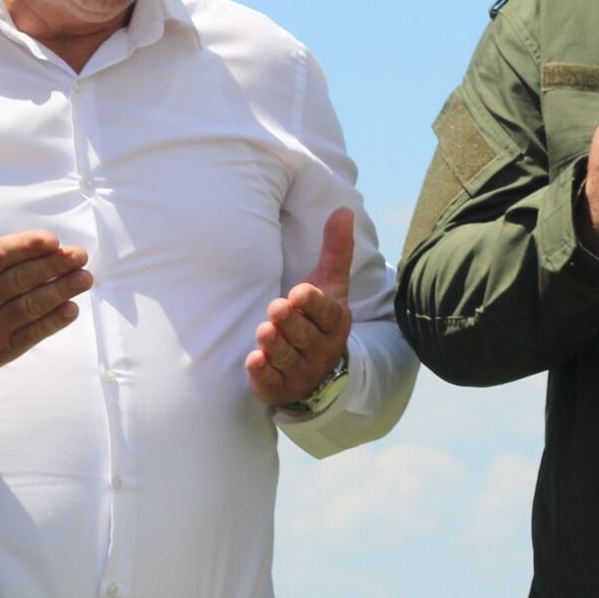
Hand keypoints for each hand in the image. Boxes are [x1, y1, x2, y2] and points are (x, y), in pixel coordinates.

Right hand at [0, 161, 91, 392]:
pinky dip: (52, 323)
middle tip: (79, 255)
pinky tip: (70, 309)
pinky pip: (30, 336)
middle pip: (20, 281)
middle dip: (53, 267)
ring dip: (60, 293)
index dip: (26, 248)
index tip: (52, 240)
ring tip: (84, 278)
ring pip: (29, 308)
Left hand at [247, 206, 353, 406]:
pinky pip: (272, 382)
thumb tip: (343, 210)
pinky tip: (254, 361)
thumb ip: (335, 250)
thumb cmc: (317, 319)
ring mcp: (301, 371)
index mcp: (334, 322)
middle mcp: (321, 349)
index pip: (326, 313)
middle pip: (304, 336)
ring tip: (264, 331)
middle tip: (276, 308)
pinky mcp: (280, 387)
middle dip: (290, 323)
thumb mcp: (329, 285)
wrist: (317, 371)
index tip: (299, 292)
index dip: (313, 304)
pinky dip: (263, 372)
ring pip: (288, 358)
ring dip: (276, 345)